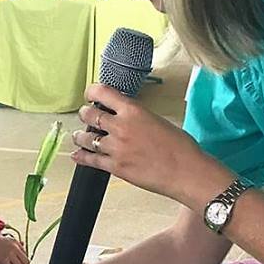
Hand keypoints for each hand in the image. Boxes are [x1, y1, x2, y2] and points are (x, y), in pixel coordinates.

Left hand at [72, 85, 217, 204]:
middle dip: (85, 114)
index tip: (90, 94)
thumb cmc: (180, 147)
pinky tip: (77, 155)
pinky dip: (81, 156)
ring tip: (79, 136)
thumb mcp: (158, 121)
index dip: (92, 92)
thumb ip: (137, 118)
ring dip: (80, 136)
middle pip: (89, 114)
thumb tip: (127, 119)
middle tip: (86, 115)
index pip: (103, 92)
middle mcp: (121, 127)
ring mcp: (115, 148)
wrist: (186, 172)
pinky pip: (90, 160)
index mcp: (133, 111)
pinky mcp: (115, 167)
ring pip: (86, 138)